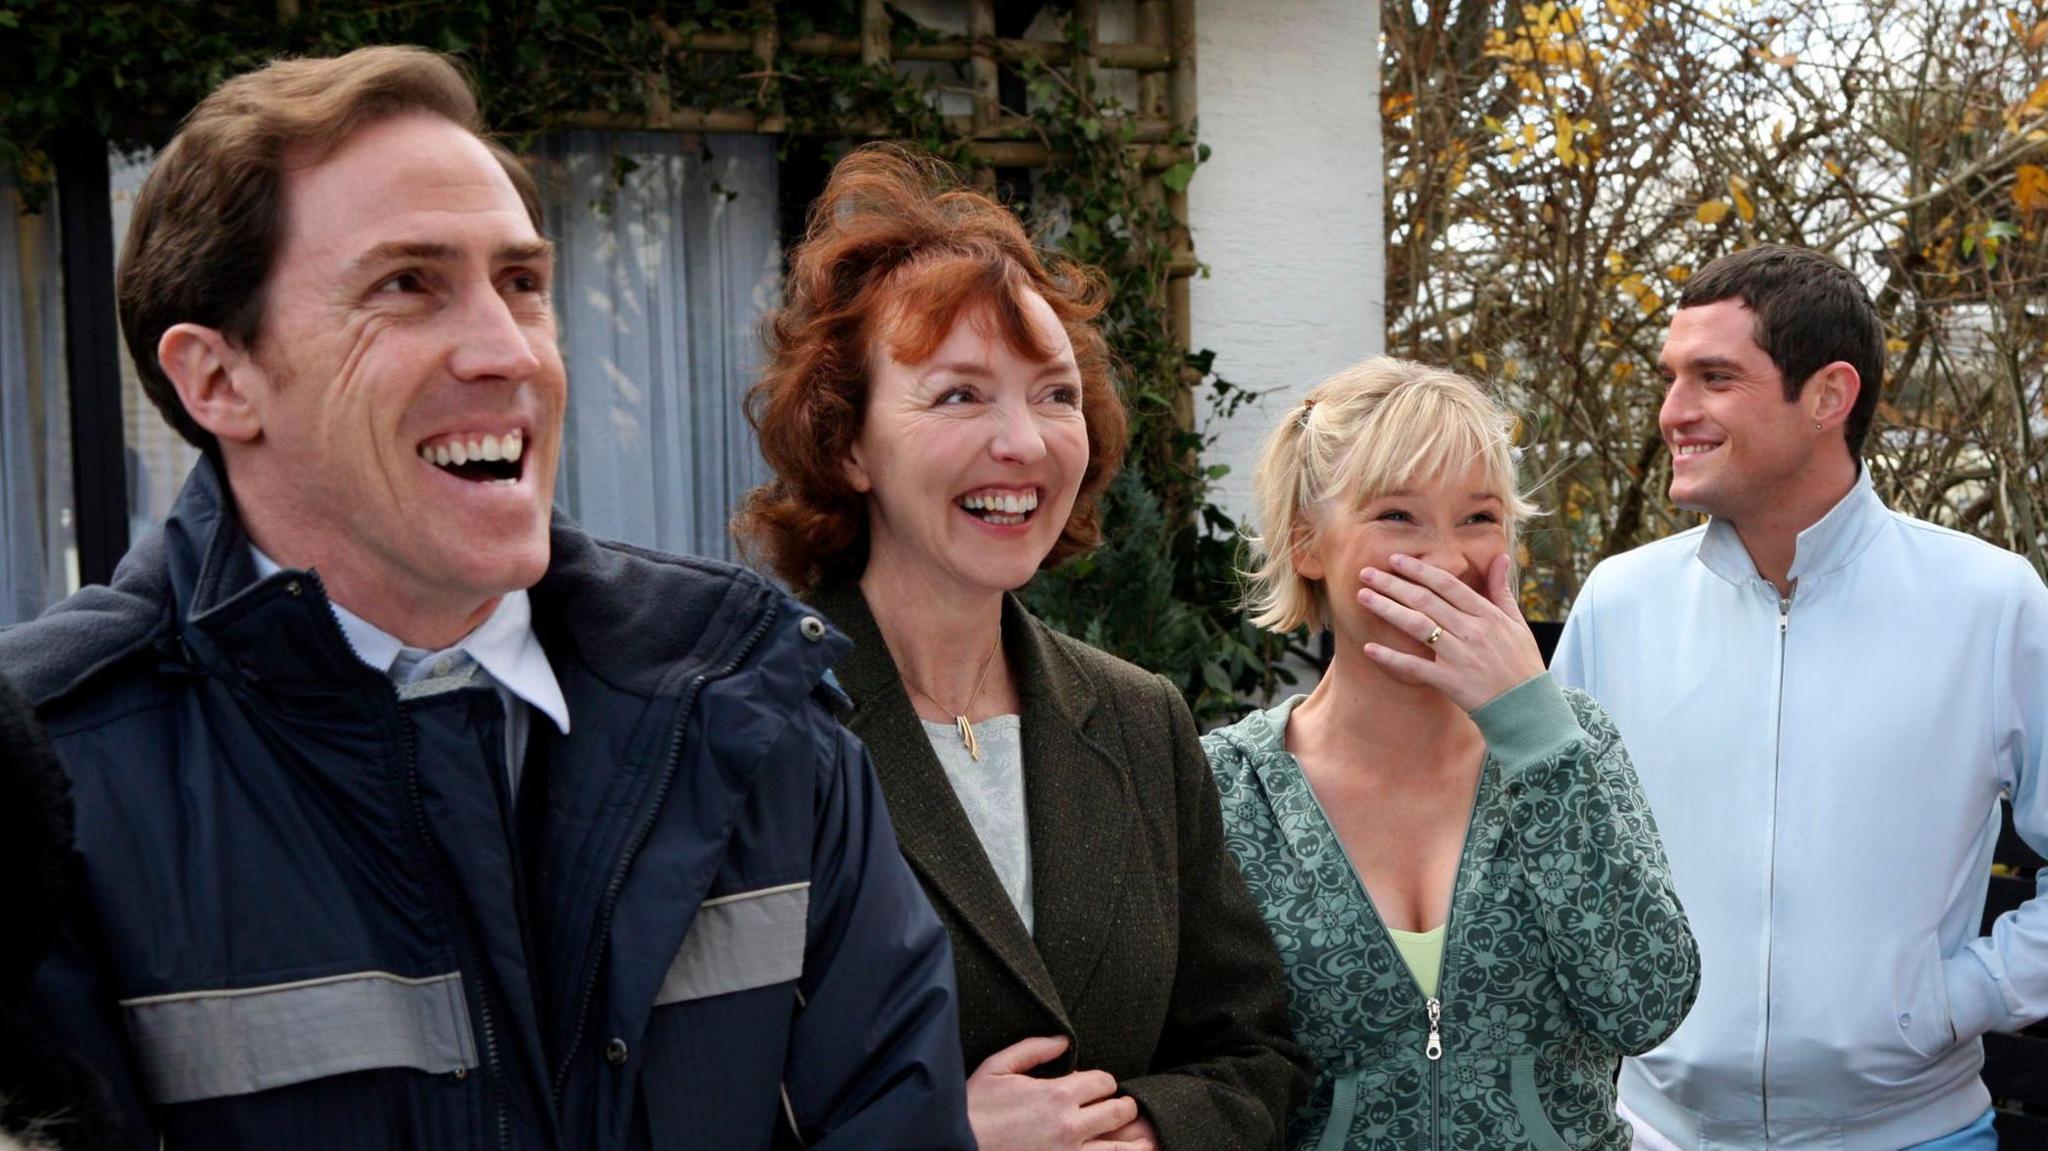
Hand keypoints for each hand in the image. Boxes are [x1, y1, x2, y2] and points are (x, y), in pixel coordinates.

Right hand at [966, 1035, 1147, 1149]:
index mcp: (1056, 1095)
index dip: (1101, 1082)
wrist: (955, 1148)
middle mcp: (1071, 1127)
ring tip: (1140, 1140)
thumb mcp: (997, 1068)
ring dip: (1134, 1142)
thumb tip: (1064, 1041)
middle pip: (1120, 1112)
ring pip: (1122, 1149)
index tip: (1094, 1088)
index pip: (1103, 1082)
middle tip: (1118, 1109)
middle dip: (1122, 1107)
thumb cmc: (972, 1110)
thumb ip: (1034, 1049)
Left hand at [1358, 552, 1546, 711]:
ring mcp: (1459, 656)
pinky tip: (1369, 648)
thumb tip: (1500, 556)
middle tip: (1366, 573)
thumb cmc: (1521, 662)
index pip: (1446, 584)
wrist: (1528, 706)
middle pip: (1425, 600)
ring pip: (1417, 625)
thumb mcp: (1517, 623)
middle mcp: (1471, 631)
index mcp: (1486, 614)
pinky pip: (1415, 666)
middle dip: (1393, 584)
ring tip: (1363, 597)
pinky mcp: (1450, 681)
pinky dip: (1391, 657)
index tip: (1395, 559)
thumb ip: (1501, 590)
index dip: (1419, 570)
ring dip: (1387, 609)